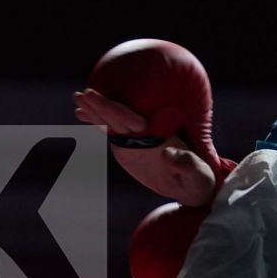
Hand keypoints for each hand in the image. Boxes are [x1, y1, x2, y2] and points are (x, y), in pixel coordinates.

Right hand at [74, 87, 216, 207]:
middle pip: (121, 113)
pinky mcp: (128, 141)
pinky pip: (109, 127)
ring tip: (78, 97)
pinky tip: (80, 114)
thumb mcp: (198, 177)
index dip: (123, 114)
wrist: (192, 183)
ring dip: (96, 108)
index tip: (106, 106)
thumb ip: (188, 165)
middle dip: (103, 104)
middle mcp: (147, 129)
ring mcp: (136, 135)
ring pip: (113, 118)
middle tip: (86, 94)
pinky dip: (96, 120)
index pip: (138, 120)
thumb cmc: (198, 181)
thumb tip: (170, 154)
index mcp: (161, 133)